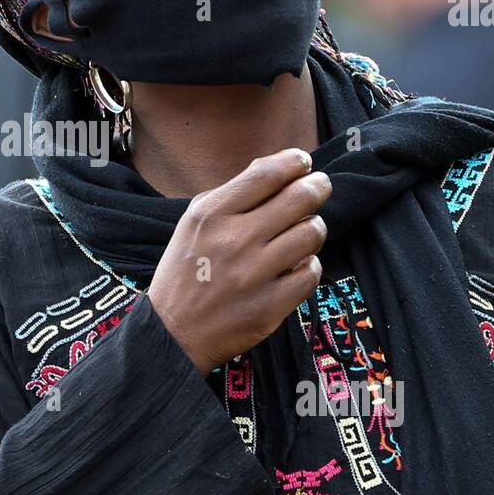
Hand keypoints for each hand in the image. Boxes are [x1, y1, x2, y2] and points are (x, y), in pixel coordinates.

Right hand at [147, 149, 329, 373]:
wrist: (173, 332)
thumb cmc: (187, 271)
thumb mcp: (194, 222)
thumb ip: (232, 194)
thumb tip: (279, 168)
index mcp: (211, 215)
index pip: (266, 174)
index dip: (294, 162)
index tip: (303, 162)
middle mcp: (234, 241)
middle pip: (299, 198)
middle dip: (317, 187)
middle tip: (319, 186)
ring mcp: (254, 274)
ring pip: (312, 234)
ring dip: (313, 228)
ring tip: (304, 230)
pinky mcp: (270, 305)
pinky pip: (311, 273)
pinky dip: (309, 265)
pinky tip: (296, 265)